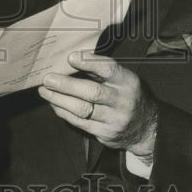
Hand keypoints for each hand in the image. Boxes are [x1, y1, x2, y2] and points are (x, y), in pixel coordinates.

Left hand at [39, 53, 157, 158]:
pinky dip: (64, 112)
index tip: (70, 57)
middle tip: (48, 79)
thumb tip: (71, 59)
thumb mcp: (123, 79)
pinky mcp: (105, 134)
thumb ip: (101, 70)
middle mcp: (122, 101)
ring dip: (59, 99)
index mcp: (127, 82)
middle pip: (92, 92)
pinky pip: (80, 123)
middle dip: (66, 85)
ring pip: (82, 109)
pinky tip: (54, 104)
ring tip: (44, 91)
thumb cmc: (127, 96)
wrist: (146, 128)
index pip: (109, 69)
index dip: (89, 62)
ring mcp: (114, 120)